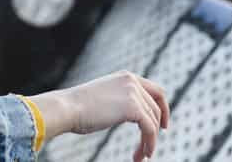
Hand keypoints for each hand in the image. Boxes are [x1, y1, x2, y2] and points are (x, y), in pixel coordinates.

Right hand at [29, 71, 168, 161]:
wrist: (67, 108)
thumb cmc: (78, 108)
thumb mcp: (105, 97)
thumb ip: (120, 100)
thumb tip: (131, 114)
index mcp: (125, 77)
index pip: (156, 91)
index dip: (163, 109)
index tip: (162, 125)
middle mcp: (132, 81)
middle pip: (157, 108)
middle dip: (156, 129)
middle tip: (150, 147)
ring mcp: (133, 93)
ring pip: (153, 121)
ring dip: (150, 141)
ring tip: (142, 155)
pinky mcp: (133, 108)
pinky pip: (150, 129)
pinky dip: (149, 144)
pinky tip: (143, 154)